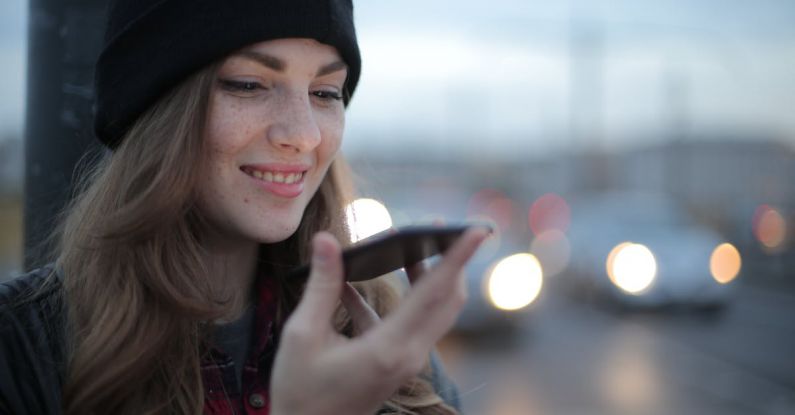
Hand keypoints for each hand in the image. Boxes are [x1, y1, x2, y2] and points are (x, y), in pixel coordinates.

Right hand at [269, 227, 488, 414]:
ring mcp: (407, 361)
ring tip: (413, 244)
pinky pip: (409, 322)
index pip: (434, 292)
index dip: (457, 257)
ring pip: (434, 310)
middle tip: (442, 226)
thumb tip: (326, 240)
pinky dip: (395, 299)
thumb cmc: (301, 392)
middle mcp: (408, 354)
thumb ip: (321, 285)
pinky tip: (355, 284)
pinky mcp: (397, 363)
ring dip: (429, 276)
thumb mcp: (302, 336)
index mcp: (389, 348)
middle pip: (447, 299)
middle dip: (451, 260)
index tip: (478, 230)